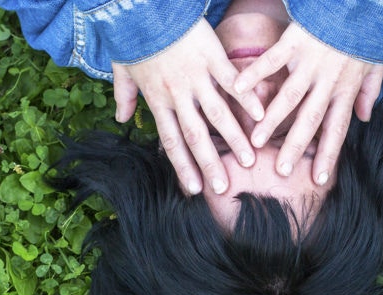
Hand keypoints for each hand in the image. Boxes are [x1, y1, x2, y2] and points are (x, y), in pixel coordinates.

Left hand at [112, 21, 264, 194]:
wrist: (144, 7)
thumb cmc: (133, 37)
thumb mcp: (122, 69)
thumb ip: (124, 95)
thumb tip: (120, 117)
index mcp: (158, 100)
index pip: (171, 141)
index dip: (183, 166)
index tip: (195, 188)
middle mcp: (178, 94)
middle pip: (196, 135)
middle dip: (210, 164)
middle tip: (224, 187)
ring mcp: (196, 77)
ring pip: (217, 113)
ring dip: (234, 138)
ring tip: (250, 158)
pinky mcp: (211, 57)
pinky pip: (231, 82)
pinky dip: (247, 98)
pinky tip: (261, 115)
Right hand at [233, 25, 382, 184]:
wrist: (359, 0)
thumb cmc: (365, 32)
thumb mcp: (376, 64)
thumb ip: (369, 92)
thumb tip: (364, 118)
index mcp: (346, 89)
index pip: (337, 129)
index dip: (329, 155)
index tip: (319, 179)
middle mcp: (327, 81)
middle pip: (310, 120)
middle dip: (296, 147)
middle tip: (281, 171)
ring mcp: (310, 62)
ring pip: (290, 97)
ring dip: (272, 120)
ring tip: (256, 141)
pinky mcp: (295, 42)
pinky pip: (272, 60)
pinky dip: (255, 74)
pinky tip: (238, 88)